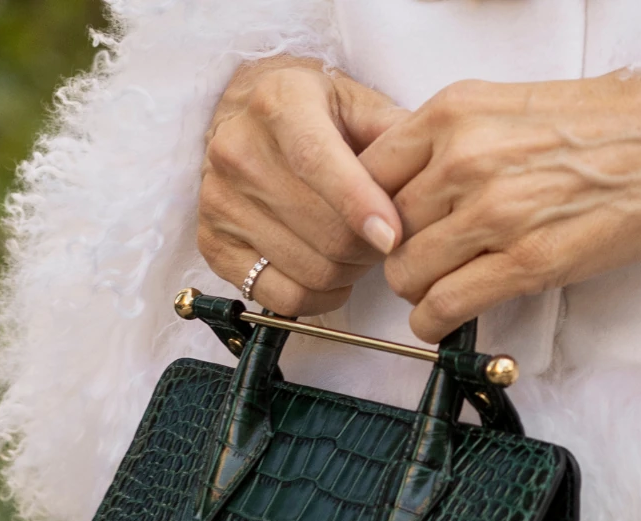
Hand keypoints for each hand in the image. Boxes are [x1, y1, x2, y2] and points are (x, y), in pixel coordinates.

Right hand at [198, 56, 409, 315]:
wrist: (249, 112)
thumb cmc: (317, 112)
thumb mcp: (360, 102)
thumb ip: (396, 135)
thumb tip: (429, 179)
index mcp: (278, 103)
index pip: (318, 163)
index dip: (360, 205)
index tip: (393, 236)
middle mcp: (238, 150)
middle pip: (323, 230)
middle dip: (370, 246)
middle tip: (387, 239)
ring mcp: (220, 200)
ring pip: (308, 268)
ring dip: (349, 272)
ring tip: (358, 250)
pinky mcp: (212, 242)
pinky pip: (279, 296)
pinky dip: (318, 297)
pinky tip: (331, 276)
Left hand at [360, 58, 640, 340]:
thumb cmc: (604, 123)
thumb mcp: (509, 105)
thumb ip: (451, 139)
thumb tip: (406, 184)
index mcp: (454, 112)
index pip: (367, 170)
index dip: (370, 206)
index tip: (386, 222)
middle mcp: (464, 159)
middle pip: (384, 226)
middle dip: (398, 249)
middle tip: (421, 258)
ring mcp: (495, 213)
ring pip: (407, 270)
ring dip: (416, 288)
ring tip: (437, 288)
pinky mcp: (528, 263)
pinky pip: (444, 305)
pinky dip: (433, 320)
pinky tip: (442, 317)